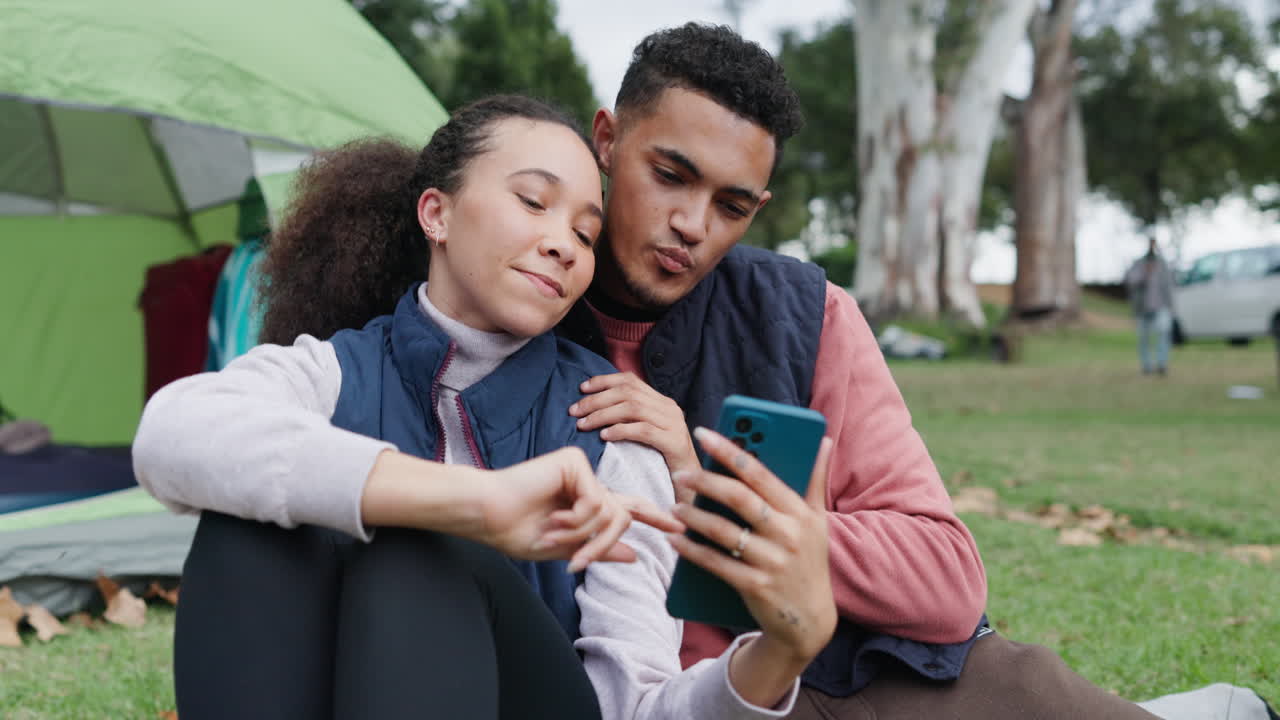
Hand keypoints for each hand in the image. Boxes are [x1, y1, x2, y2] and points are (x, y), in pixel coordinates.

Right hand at [476, 447, 683, 571]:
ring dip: (582, 535)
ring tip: (552, 535)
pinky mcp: (575, 462)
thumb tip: (635, 554)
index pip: (627, 509)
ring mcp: (582, 470)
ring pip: (609, 513)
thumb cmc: (514, 531)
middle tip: (598, 554)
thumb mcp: (564, 549)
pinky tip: (553, 518)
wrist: (487, 515)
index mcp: (585, 502)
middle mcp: (587, 483)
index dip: (655, 517)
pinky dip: (576, 519)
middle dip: (606, 542)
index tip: (679, 527)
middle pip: (622, 514)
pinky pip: (596, 501)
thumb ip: (600, 550)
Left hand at [570, 372, 700, 499]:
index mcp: (662, 402)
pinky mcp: (675, 442)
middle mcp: (669, 408)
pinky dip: (620, 430)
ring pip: (633, 408)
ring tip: (583, 425)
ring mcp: (674, 424)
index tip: (581, 388)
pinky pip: (643, 430)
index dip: (604, 381)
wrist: (692, 484)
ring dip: (603, 415)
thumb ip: (630, 419)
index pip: (631, 380)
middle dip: (597, 400)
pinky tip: (604, 437)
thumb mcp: (647, 434)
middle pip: (628, 393)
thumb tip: (595, 408)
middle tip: (574, 411)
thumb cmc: (663, 462)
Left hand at [667, 428, 835, 662]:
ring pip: (725, 532)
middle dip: (706, 481)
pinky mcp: (756, 587)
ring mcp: (772, 562)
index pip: (759, 473)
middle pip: (740, 498)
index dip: (730, 451)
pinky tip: (676, 540)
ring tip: (675, 507)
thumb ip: (816, 480)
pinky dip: (693, 551)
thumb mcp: (817, 521)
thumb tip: (823, 440)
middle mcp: (789, 534)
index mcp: (800, 512)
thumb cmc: (808, 560)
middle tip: (681, 473)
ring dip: (694, 517)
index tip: (703, 433)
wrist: (810, 620)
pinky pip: (717, 564)